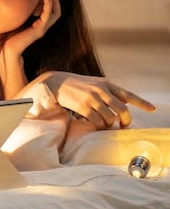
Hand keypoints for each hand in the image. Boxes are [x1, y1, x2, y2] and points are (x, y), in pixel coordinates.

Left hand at [1, 0, 61, 58]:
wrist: (4, 51)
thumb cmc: (3, 37)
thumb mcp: (8, 20)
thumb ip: (9, 11)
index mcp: (35, 23)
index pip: (47, 8)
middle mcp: (41, 25)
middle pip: (55, 9)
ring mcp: (41, 28)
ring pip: (55, 12)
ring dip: (54, 0)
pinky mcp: (39, 31)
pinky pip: (48, 17)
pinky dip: (49, 6)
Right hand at [37, 71, 155, 128]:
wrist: (56, 83)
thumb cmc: (77, 85)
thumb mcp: (95, 83)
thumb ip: (109, 91)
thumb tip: (125, 102)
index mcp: (106, 84)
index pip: (128, 94)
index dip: (142, 103)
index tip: (152, 109)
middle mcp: (101, 91)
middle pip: (122, 110)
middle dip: (125, 121)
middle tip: (123, 125)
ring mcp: (92, 99)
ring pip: (110, 118)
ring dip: (109, 124)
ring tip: (105, 123)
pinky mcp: (83, 107)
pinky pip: (97, 121)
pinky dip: (99, 125)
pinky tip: (95, 123)